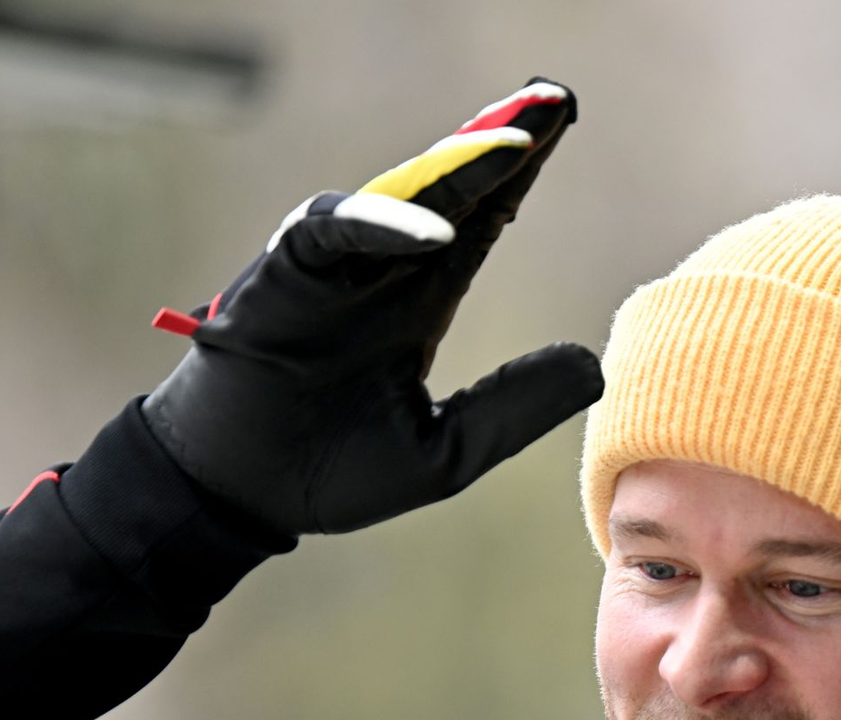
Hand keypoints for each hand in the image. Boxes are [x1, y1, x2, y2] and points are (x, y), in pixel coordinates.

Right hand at [141, 79, 601, 534]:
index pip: (479, 222)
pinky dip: (382, 226)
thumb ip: (511, 408)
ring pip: (399, 199)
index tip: (564, 129)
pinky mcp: (284, 280)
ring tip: (518, 143)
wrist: (247, 497)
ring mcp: (333, 271)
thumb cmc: (335, 472)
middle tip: (556, 102)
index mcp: (418, 302)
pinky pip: (333, 233)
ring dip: (455, 169)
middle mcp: (380, 272)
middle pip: (448, 193)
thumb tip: (592, 367)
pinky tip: (440, 231)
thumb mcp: (447, 451)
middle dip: (499, 147)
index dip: (517, 177)